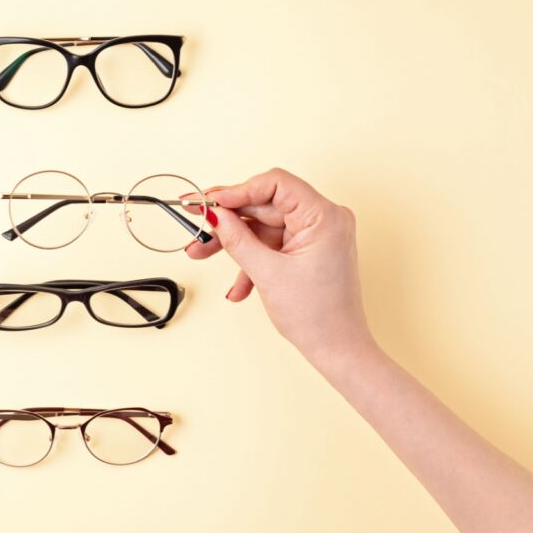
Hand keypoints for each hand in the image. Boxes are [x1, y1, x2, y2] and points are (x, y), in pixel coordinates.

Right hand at [186, 168, 372, 362]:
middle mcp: (324, 219)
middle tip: (196, 222)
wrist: (337, 349)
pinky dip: (252, 260)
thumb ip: (237, 239)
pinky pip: (272, 244)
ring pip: (264, 227)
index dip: (238, 190)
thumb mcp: (268, 273)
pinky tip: (237, 286)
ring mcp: (316, 234)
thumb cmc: (318, 316)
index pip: (275, 184)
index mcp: (324, 216)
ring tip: (200, 252)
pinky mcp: (308, 249)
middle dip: (228, 220)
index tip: (210, 202)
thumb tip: (215, 214)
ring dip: (234, 244)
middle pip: (265, 205)